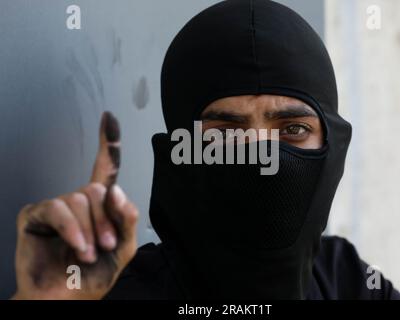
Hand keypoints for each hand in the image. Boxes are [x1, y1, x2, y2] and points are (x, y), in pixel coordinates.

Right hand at [13, 112, 138, 299]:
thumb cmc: (94, 275)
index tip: (110, 119)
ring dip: (90, 230)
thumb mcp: (124, 247)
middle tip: (106, 246)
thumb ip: (127, 218)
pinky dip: (72, 229)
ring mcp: (55, 206)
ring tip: (89, 253)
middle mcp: (77, 201)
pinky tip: (77, 247)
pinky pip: (58, 209)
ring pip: (79, 199)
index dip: (108, 144)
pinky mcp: (35, 215)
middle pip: (96, 189)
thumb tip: (115, 189)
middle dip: (106, 220)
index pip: (104, 169)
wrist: (67, 299)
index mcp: (99, 206)